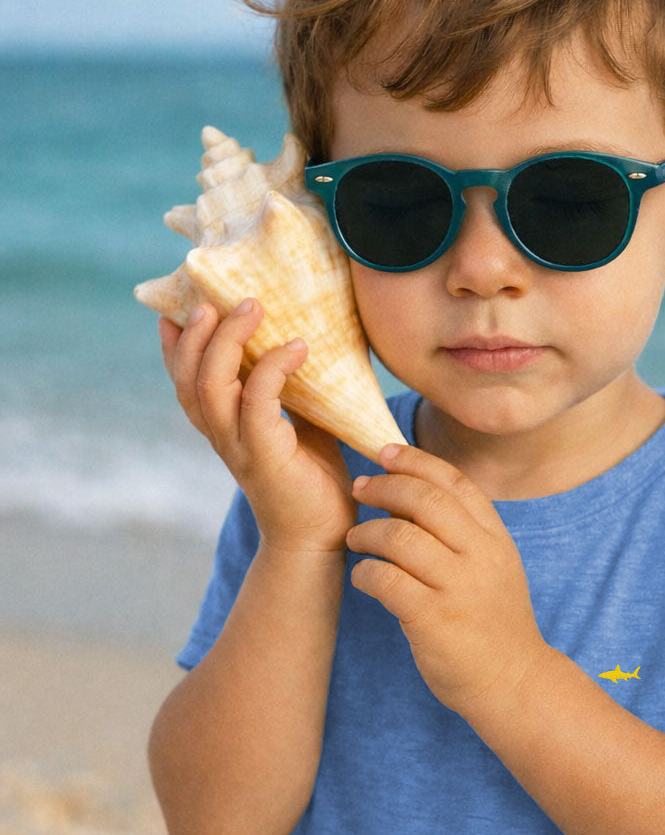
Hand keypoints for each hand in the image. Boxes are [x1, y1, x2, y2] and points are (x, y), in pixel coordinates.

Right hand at [158, 298, 354, 552]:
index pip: (185, 381)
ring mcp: (238, 447)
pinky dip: (273, 370)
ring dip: (228, 342)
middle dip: (197, 334)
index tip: (177, 308)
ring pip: (211, 387)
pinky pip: (258, 404)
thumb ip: (289, 389)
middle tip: (218, 297)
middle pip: (189, 378)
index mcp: (222, 426)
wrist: (319, 537)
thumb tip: (305, 339)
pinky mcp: (264, 456)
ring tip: (252, 306)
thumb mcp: (298, 421)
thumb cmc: (312, 475)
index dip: (175, 346)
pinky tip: (298, 347)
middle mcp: (221, 435)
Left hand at [345, 444, 551, 716]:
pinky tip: (363, 578)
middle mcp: (480, 556)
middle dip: (385, 486)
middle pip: (425, 499)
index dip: (416, 460)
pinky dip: (365, 573)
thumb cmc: (493, 620)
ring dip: (367, 531)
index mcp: (494, 537)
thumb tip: (406, 493)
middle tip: (359, 488)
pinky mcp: (433, 620)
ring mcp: (458, 587)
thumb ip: (461, 530)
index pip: (455, 481)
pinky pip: (386, 581)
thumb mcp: (492, 564)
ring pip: (400, 537)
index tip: (385, 452)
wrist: (513, 682)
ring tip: (355, 537)